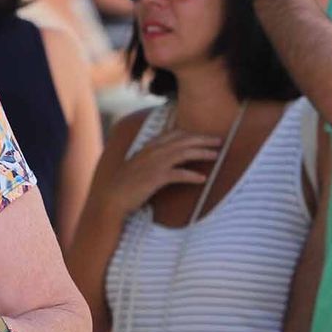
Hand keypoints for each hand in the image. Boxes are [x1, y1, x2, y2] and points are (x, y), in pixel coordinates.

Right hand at [105, 129, 221, 217]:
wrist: (112, 197)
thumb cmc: (126, 184)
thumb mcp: (139, 165)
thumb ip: (152, 158)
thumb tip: (167, 158)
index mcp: (149, 147)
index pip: (174, 134)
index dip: (192, 133)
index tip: (205, 135)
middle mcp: (153, 152)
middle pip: (183, 141)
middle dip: (203, 139)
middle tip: (219, 140)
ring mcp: (154, 164)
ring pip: (183, 153)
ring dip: (202, 153)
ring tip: (216, 155)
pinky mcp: (155, 178)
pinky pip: (178, 174)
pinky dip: (192, 175)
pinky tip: (203, 179)